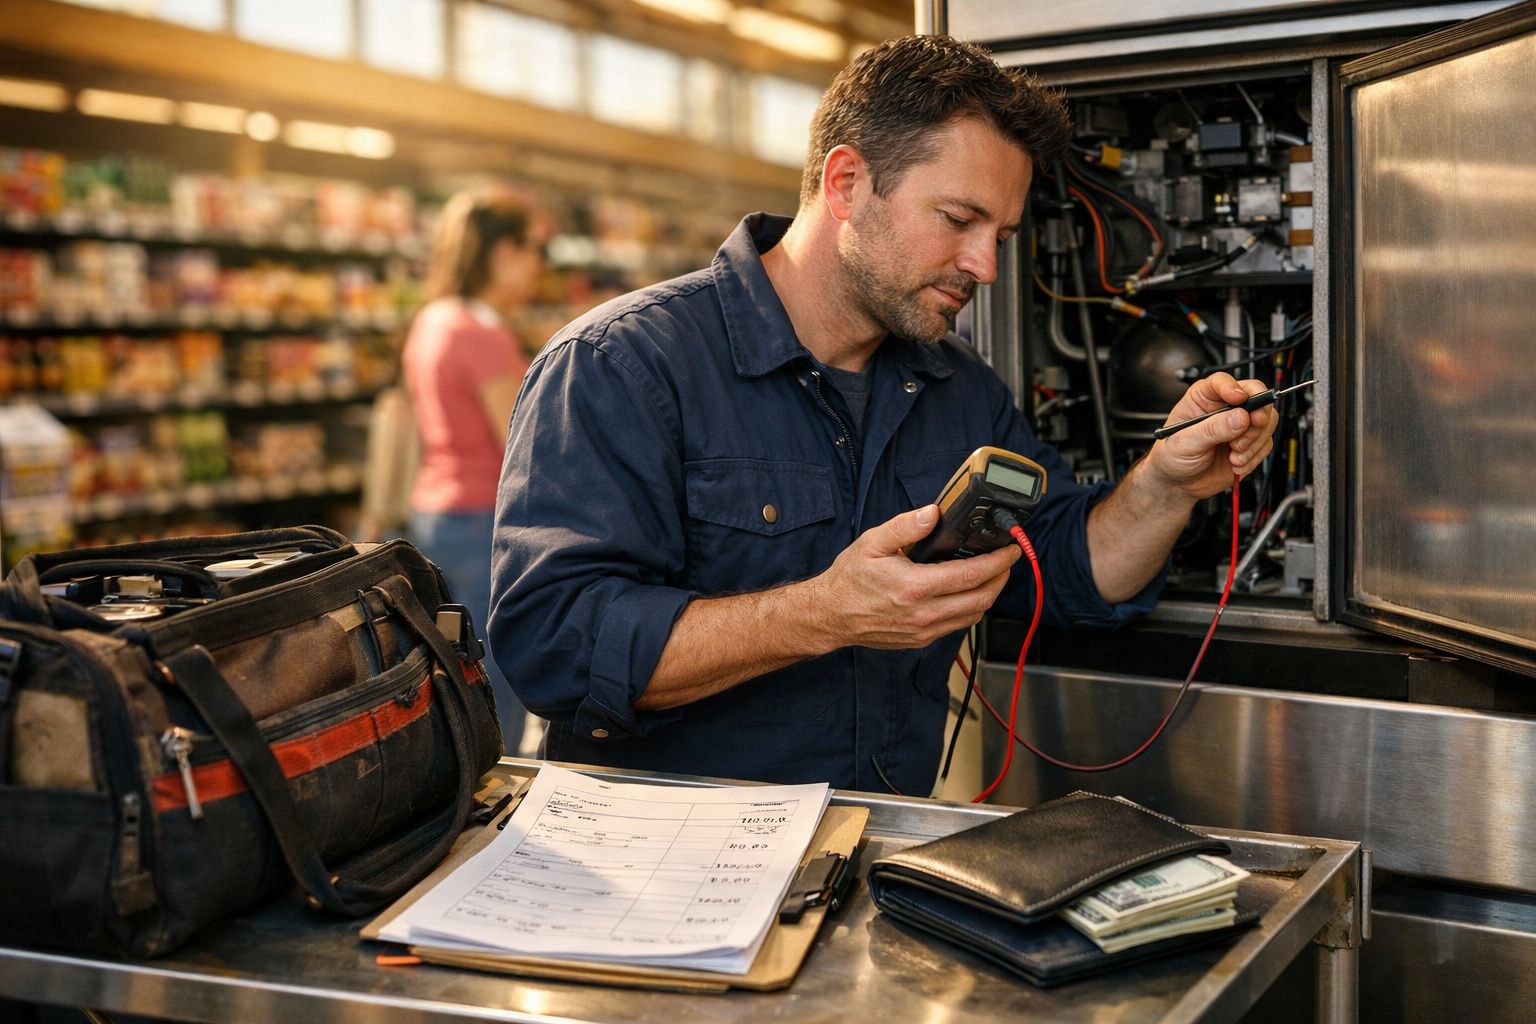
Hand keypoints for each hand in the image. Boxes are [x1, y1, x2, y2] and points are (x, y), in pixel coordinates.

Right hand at [805, 504, 1020, 649]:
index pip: (971, 575)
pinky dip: (970, 608)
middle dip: (1001, 578)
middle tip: (1006, 561)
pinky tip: (966, 592)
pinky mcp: (921, 639)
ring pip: (973, 615)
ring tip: (990, 575)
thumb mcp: (872, 543)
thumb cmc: (849, 580)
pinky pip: (957, 625)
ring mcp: (924, 630)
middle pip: (982, 599)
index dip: (998, 562)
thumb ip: (905, 527)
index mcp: (915, 587)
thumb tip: (933, 513)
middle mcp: (924, 614)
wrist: (831, 615)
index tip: (1011, 550)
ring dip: (988, 594)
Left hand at [1146, 372, 1278, 499]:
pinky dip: (1253, 457)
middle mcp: (1225, 408)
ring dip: (1253, 443)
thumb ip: (1212, 429)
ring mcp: (1239, 426)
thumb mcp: (1185, 442)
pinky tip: (1236, 464)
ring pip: (1266, 422)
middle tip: (1242, 438)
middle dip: (1255, 419)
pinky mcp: (1249, 444)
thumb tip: (1240, 417)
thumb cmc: (1172, 456)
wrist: (1177, 482)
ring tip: (1234, 456)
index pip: (1223, 382)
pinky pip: (1265, 444)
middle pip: (1256, 398)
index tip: (1239, 399)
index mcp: (1203, 398)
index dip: (1233, 388)